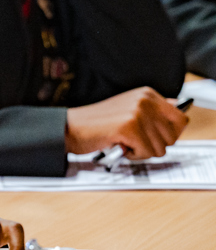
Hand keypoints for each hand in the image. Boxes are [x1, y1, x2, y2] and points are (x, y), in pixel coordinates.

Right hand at [66, 88, 187, 158]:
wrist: (69, 127)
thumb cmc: (96, 123)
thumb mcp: (129, 110)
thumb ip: (154, 111)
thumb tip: (179, 113)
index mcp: (147, 94)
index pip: (180, 118)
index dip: (167, 134)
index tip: (151, 135)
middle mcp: (145, 100)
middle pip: (172, 136)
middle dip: (153, 144)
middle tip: (132, 139)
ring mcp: (138, 113)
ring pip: (160, 148)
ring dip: (141, 151)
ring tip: (123, 140)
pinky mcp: (130, 127)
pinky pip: (146, 153)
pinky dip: (132, 154)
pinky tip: (118, 144)